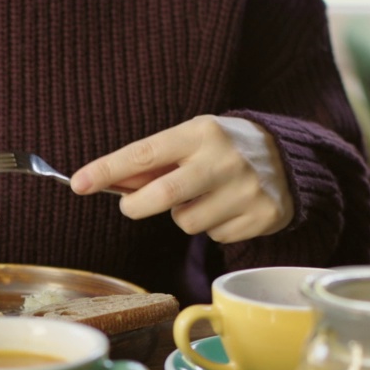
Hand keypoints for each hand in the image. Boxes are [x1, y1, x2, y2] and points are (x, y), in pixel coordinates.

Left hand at [70, 115, 292, 242]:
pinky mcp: (260, 217)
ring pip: (186, 222)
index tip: (78, 183)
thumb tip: (108, 182)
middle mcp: (225, 160)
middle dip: (137, 205)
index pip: (144, 154)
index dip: (108, 170)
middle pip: (162, 196)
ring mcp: (245, 190)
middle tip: (131, 206)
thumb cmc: (223, 149)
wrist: (290, 159)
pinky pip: (214, 236)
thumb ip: (152, 162)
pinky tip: (227, 208)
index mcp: (202, 132)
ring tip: (202, 198)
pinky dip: (212, 227)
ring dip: (183, 216)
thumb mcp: (190, 140)